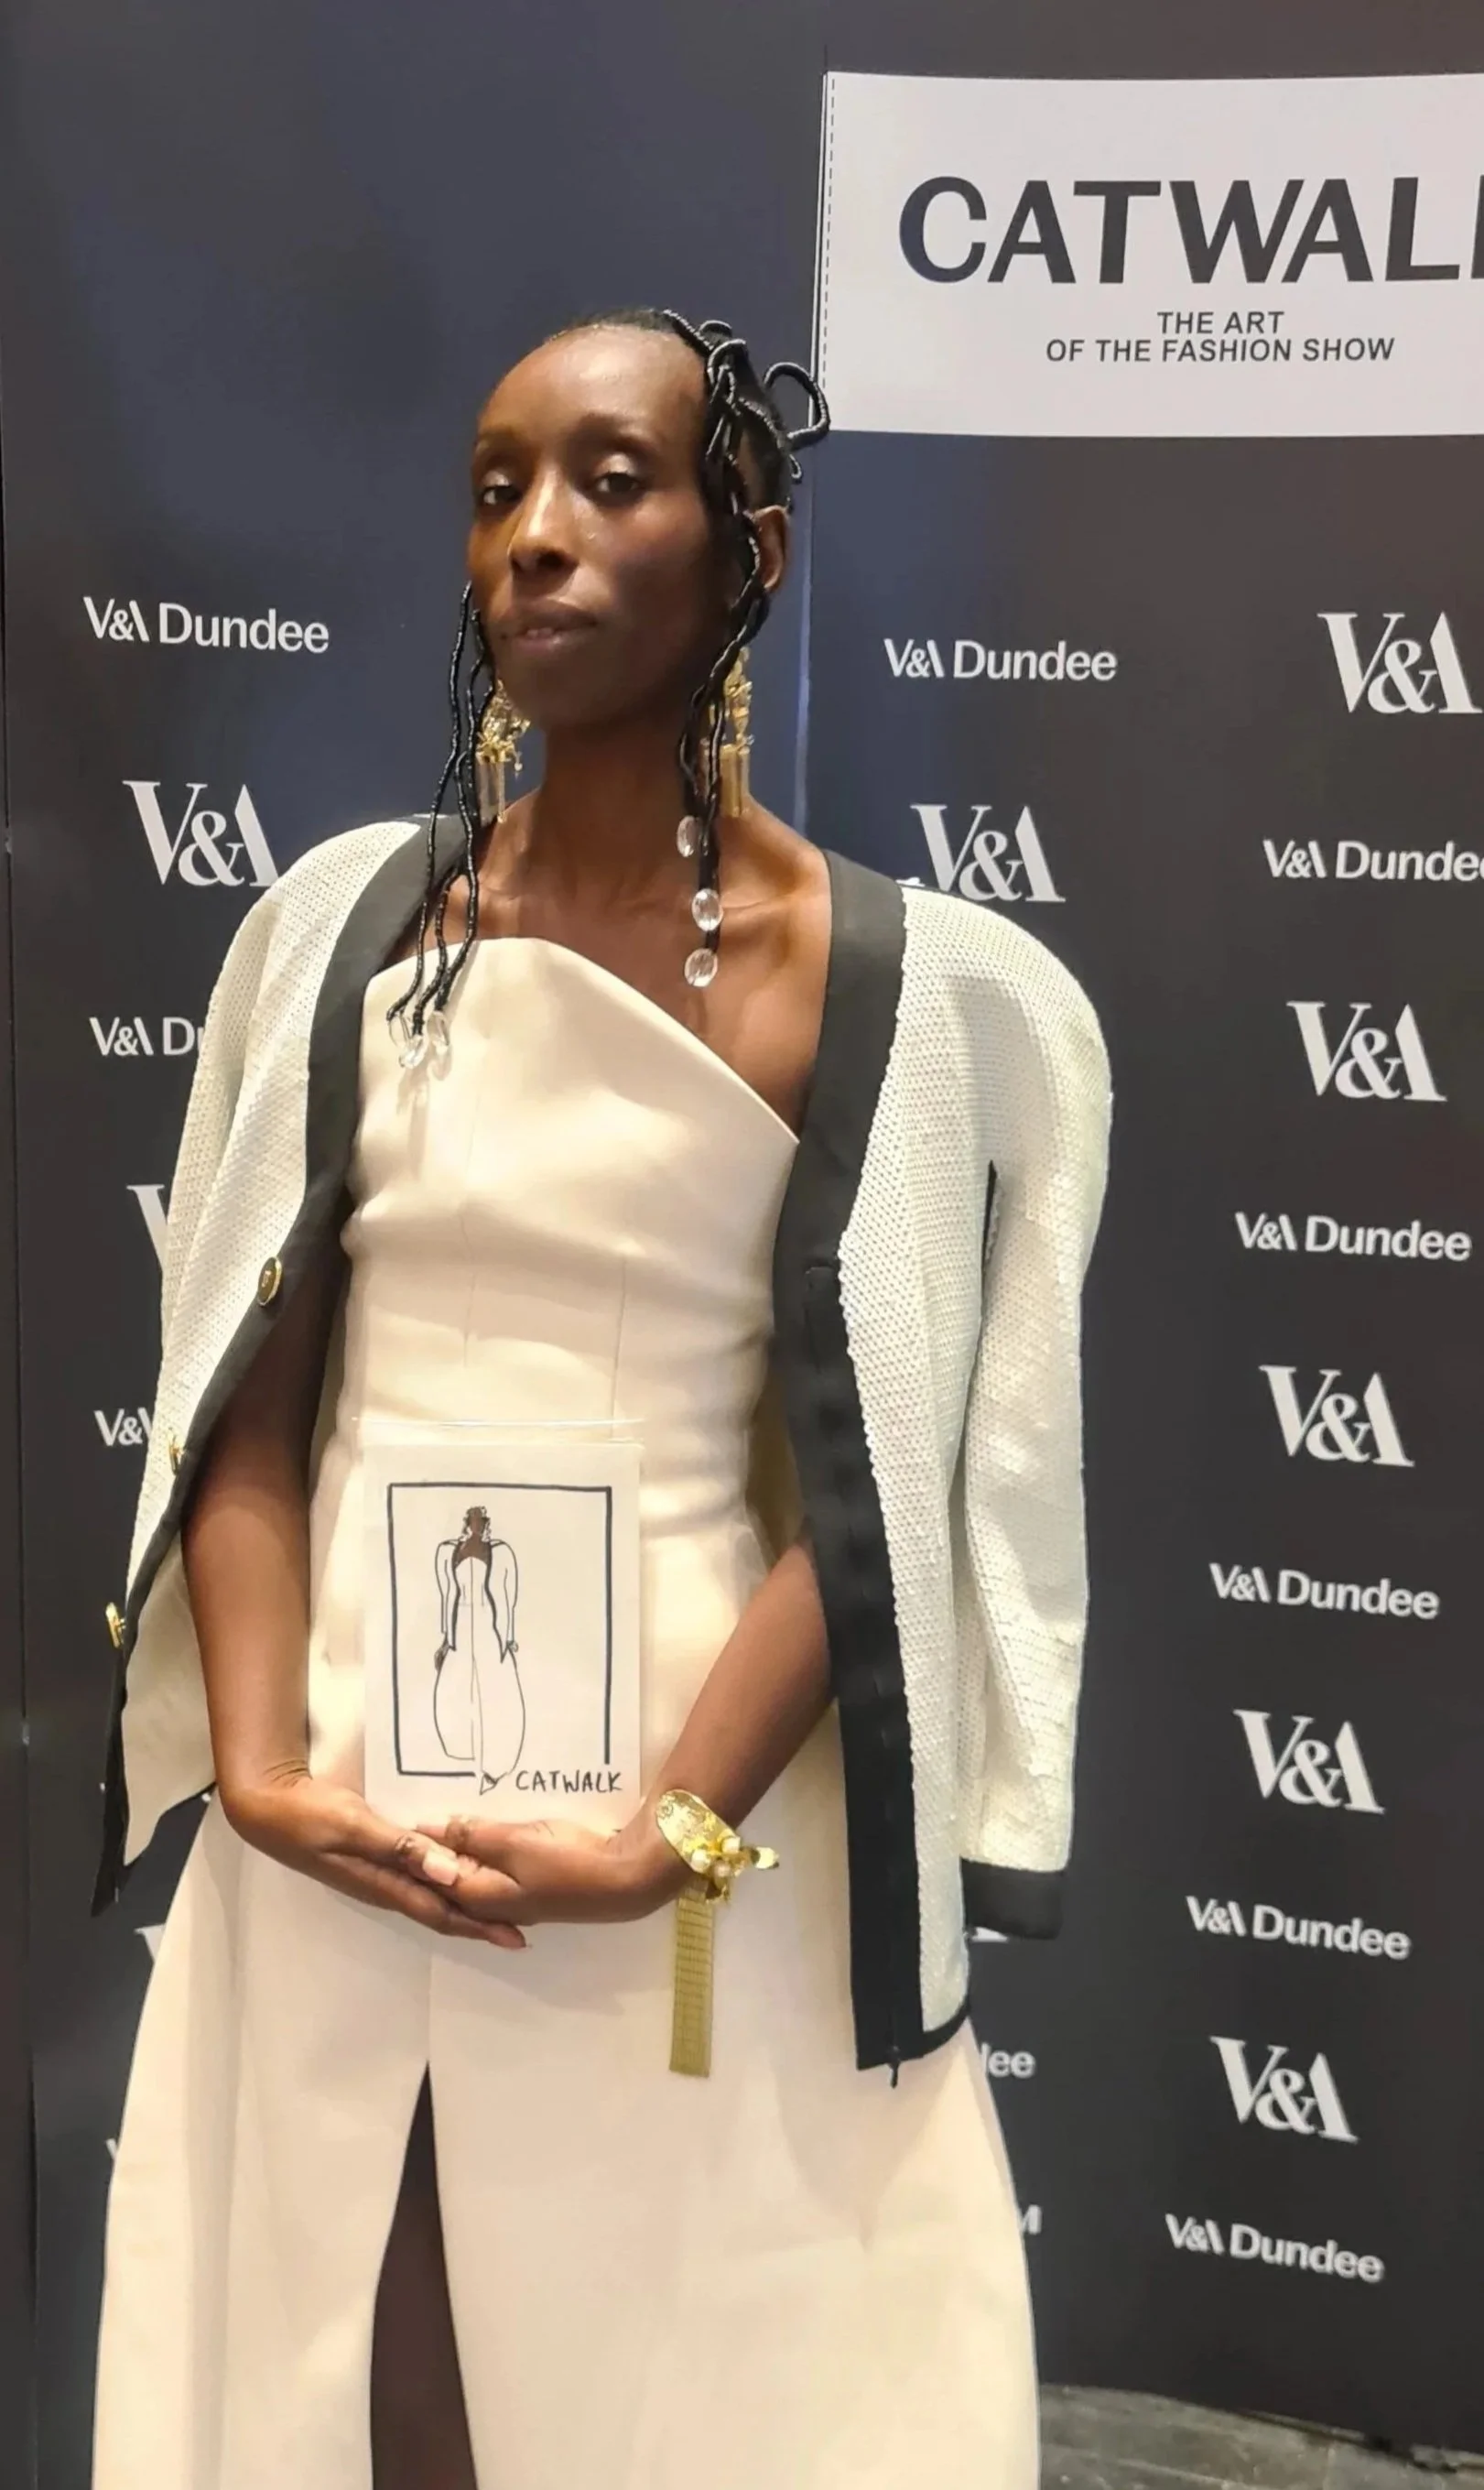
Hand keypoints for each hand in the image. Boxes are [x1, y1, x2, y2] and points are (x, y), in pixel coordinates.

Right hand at [222, 1769, 526, 1946]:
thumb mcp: (355, 1827)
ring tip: (498, 1905)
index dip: (479, 1926)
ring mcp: (376, 1874)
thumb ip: (399, 1848)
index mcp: (384, 1884)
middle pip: (440, 1912)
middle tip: (518, 1930)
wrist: (268, 1806)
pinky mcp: (371, 1859)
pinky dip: (442, 1881)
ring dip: (464, 1905)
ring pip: (430, 1897)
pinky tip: (455, 1872)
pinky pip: (416, 1877)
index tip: (514, 1936)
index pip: (441, 1912)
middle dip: (479, 1923)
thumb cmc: (309, 1816)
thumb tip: (450, 1874)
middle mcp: (384, 1886)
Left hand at [412, 1809, 687, 1927]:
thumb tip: (425, 1832)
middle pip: (446, 1876)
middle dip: (429, 1848)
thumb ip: (471, 1836)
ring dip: (454, 1848)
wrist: (626, 1878)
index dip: (411, 1845)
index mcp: (479, 1896)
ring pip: (469, 1871)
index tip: (395, 1812)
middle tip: (411, 1809)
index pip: (430, 1873)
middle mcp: (490, 1903)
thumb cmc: (569, 1862)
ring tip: (439, 1813)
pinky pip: (491, 1868)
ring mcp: (511, 1897)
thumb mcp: (515, 1843)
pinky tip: (478, 1830)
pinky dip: (479, 1850)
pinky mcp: (530, 1886)